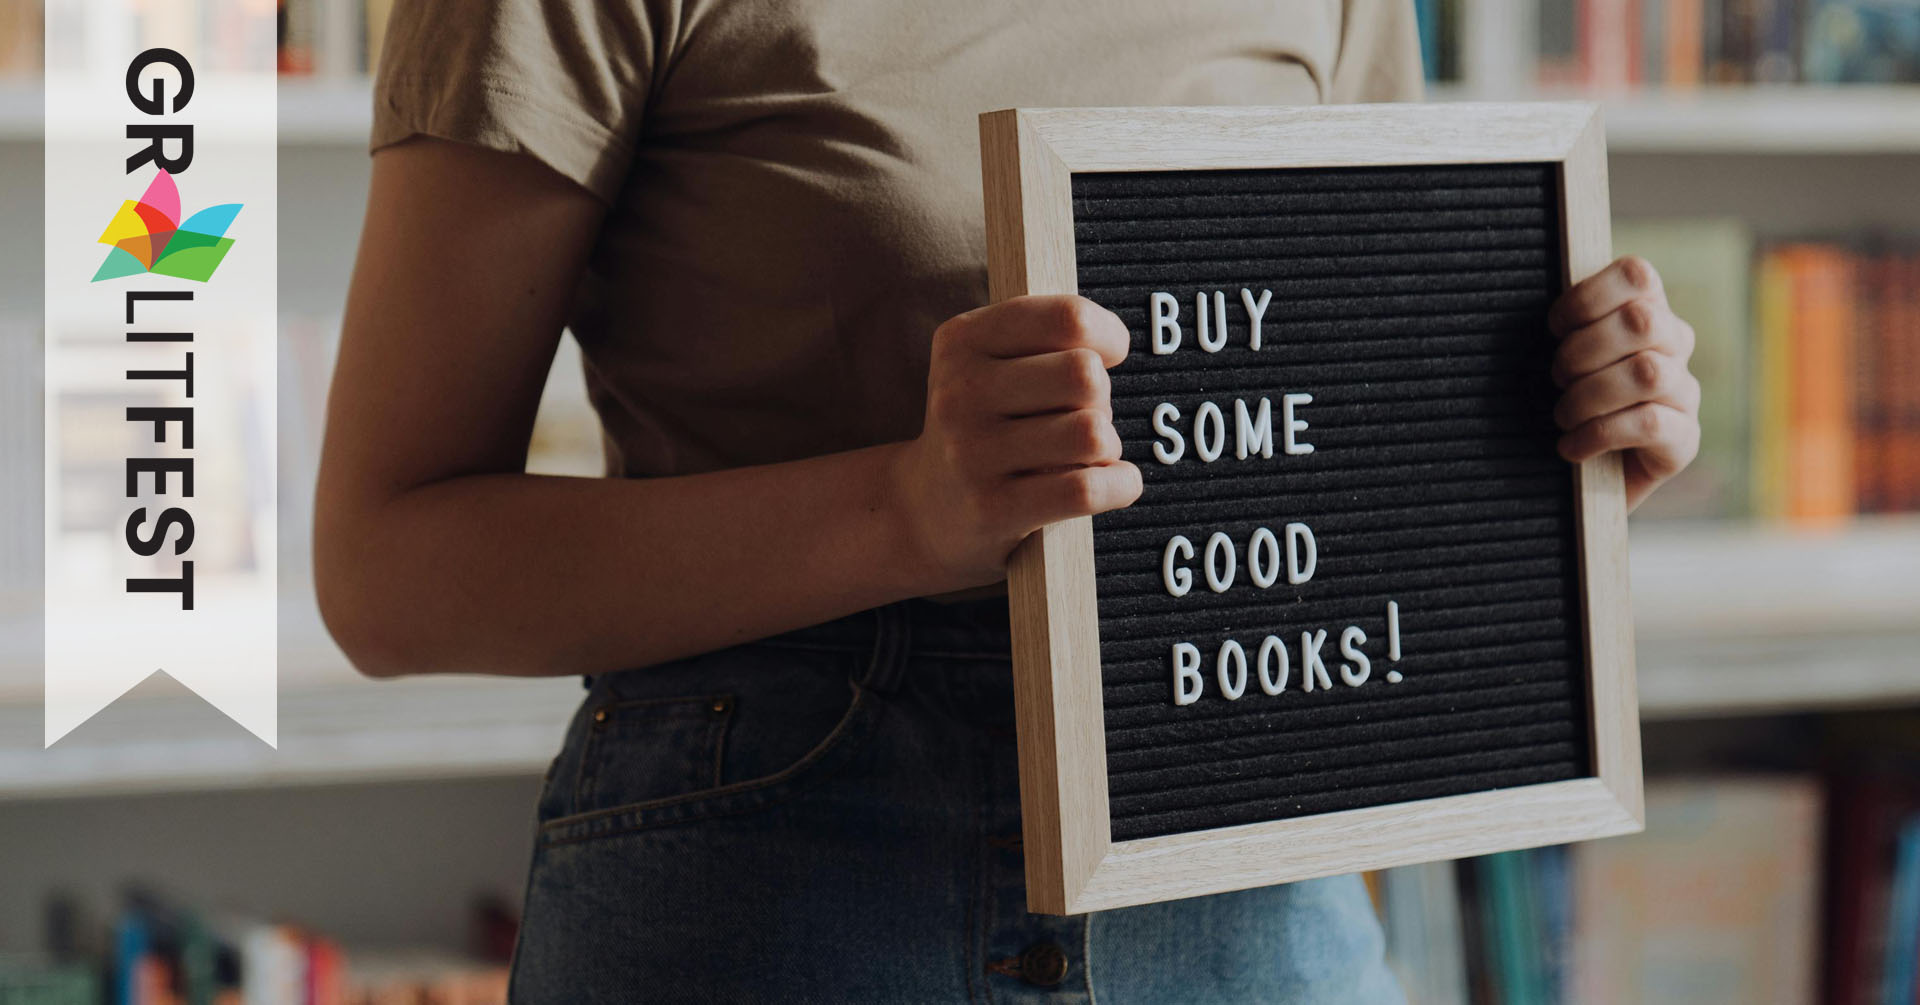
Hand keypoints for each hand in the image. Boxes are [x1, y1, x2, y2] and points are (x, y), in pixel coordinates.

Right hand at [892, 295, 1143, 590]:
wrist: (923, 507)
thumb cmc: (985, 425)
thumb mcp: (992, 362)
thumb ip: (1050, 337)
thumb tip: (1113, 346)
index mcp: (962, 340)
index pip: (1069, 318)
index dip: (1108, 336)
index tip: (1106, 356)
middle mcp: (960, 391)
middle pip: (1085, 375)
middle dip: (1102, 398)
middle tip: (1080, 416)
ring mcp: (971, 452)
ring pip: (1091, 433)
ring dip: (1107, 446)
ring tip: (1083, 455)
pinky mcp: (991, 508)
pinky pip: (1085, 490)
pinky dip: (1119, 485)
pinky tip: (1114, 483)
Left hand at [1547, 256, 1702, 510]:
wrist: (1583, 481)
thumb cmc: (1567, 405)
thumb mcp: (1562, 360)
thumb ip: (1566, 327)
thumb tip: (1534, 300)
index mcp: (1647, 311)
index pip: (1636, 275)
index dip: (1587, 296)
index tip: (1553, 328)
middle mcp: (1675, 346)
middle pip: (1641, 321)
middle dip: (1582, 351)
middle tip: (1556, 379)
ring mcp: (1685, 392)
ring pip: (1646, 373)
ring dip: (1589, 395)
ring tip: (1563, 416)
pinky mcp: (1684, 440)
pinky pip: (1649, 424)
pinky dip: (1598, 435)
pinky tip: (1572, 448)